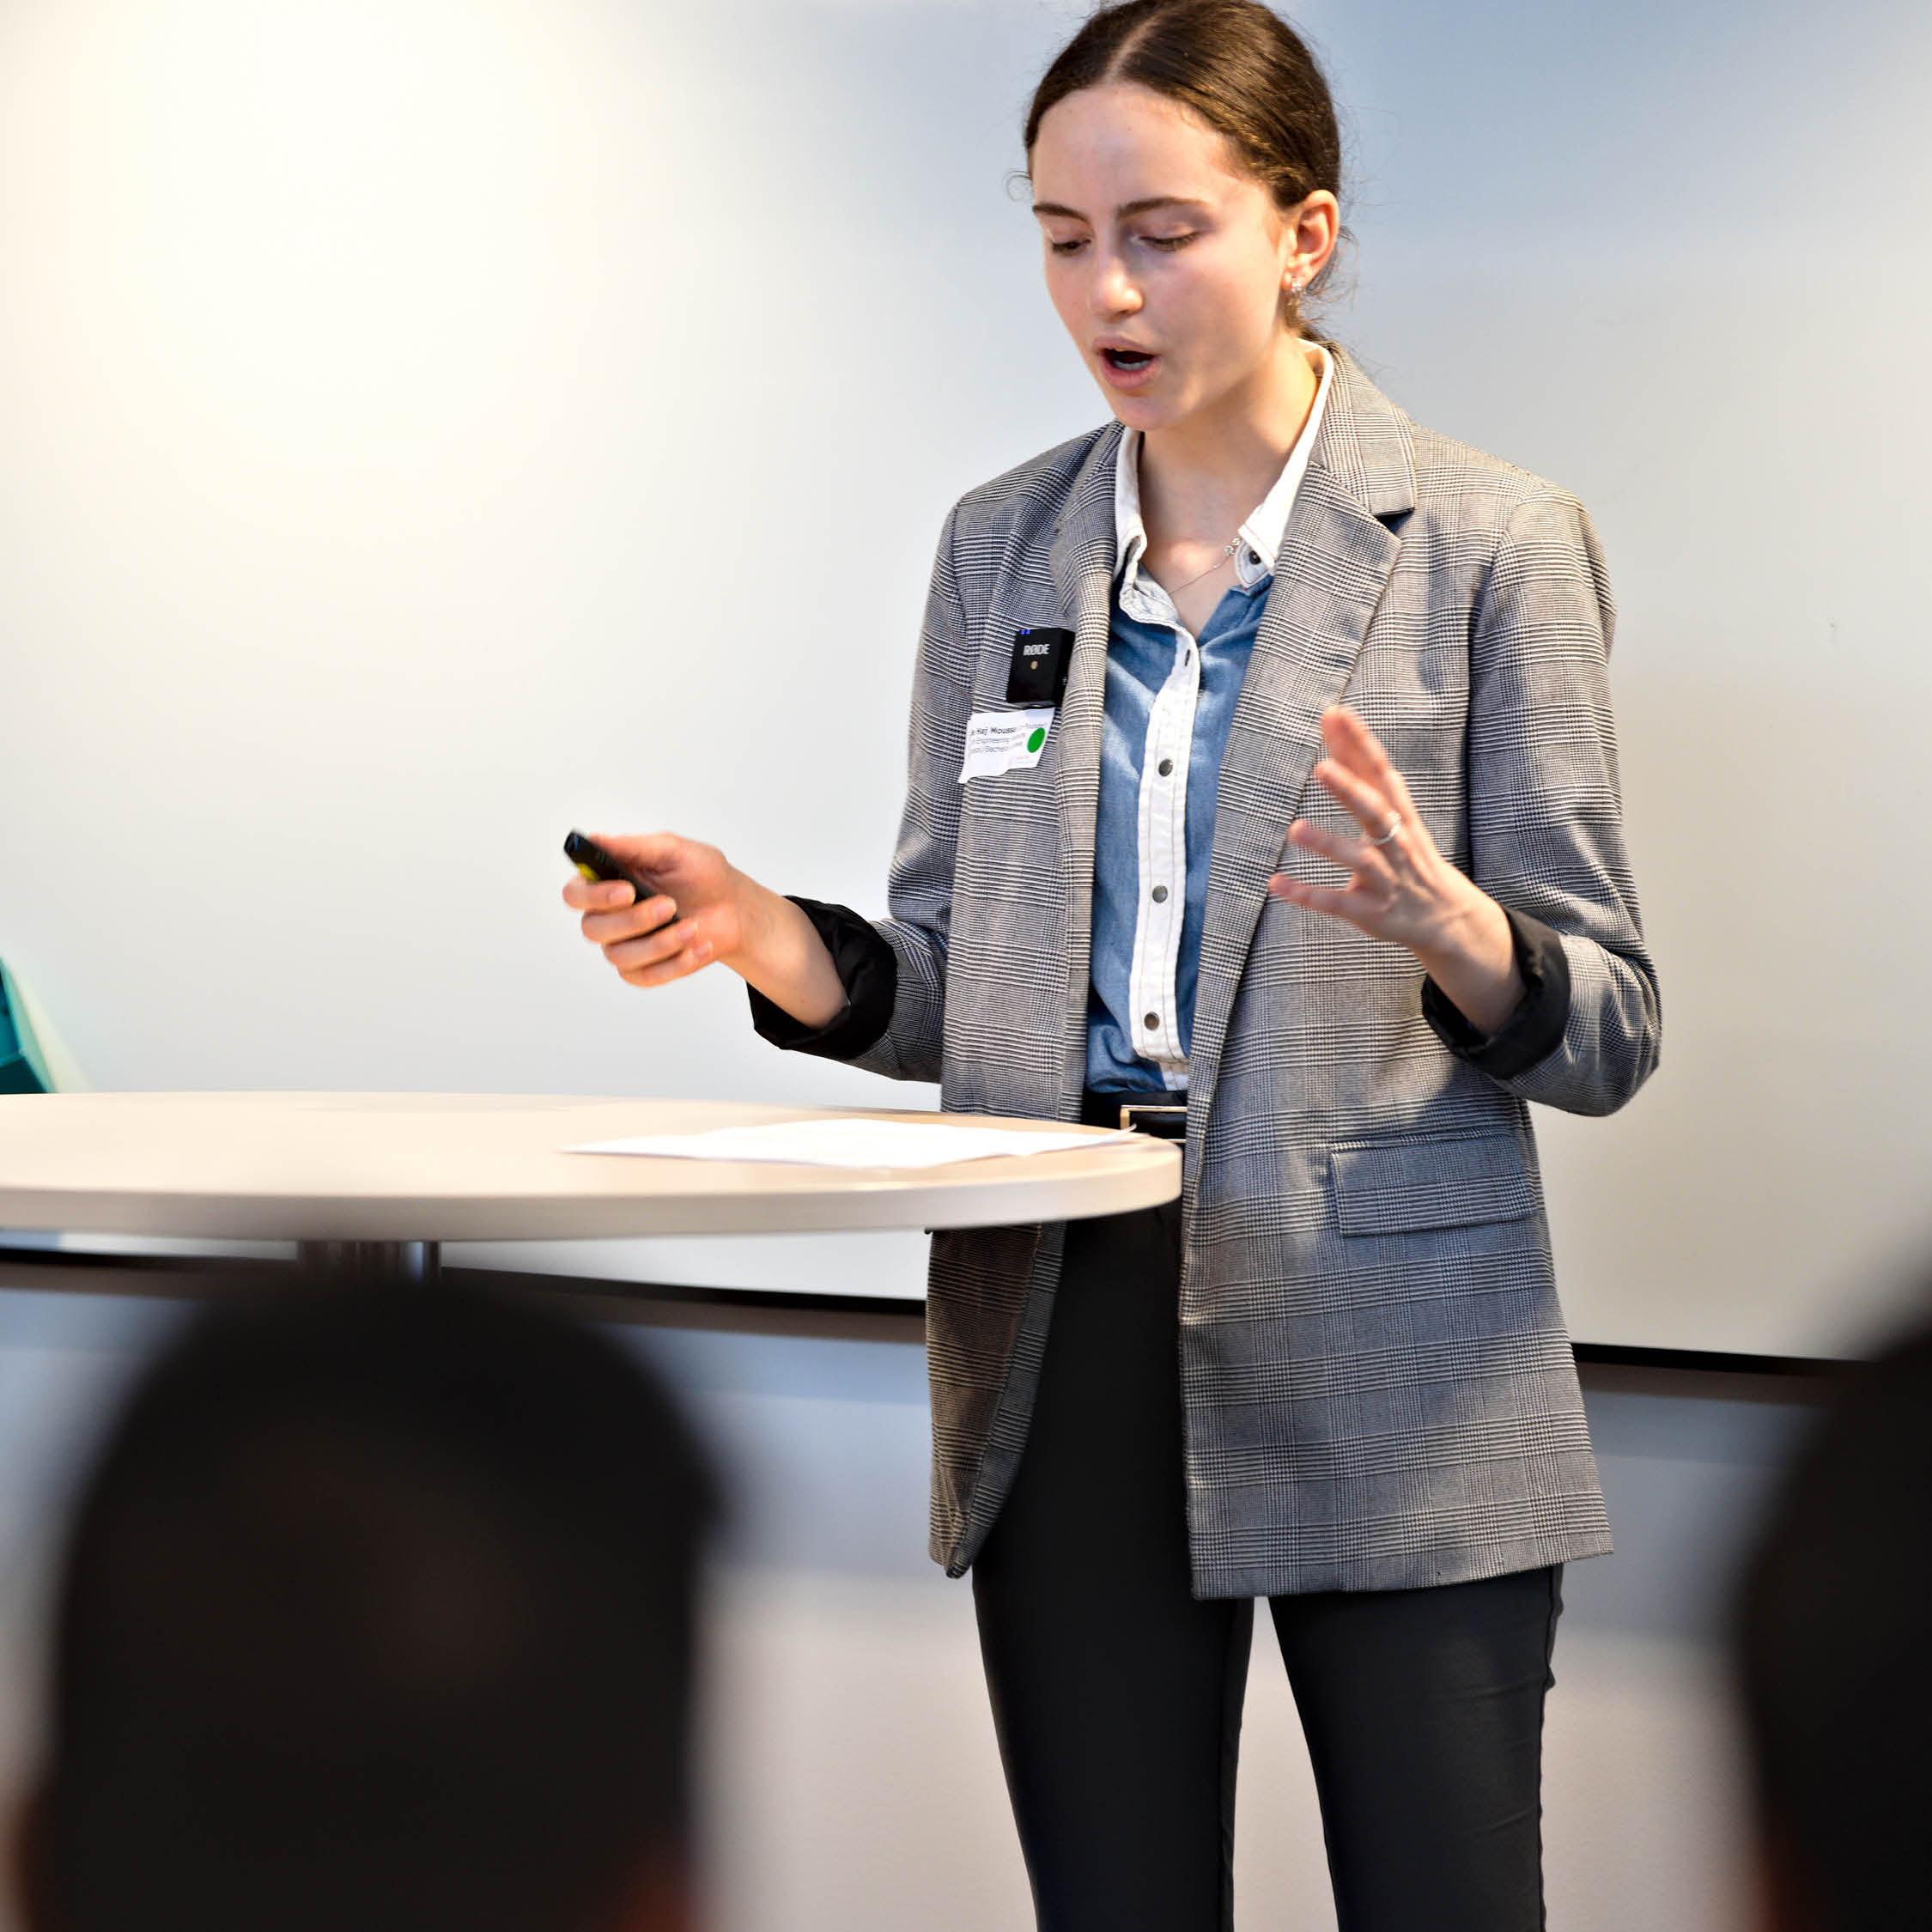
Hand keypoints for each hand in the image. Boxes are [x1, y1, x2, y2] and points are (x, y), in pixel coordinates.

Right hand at [562, 831, 743, 989]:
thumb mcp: (673, 851)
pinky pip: (645, 976)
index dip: (593, 896)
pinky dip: (676, 964)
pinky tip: (698, 947)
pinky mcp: (643, 970)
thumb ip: (633, 847)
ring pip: (619, 956)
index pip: (575, 893)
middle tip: (668, 905)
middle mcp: (608, 916)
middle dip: (633, 920)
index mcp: (607, 882)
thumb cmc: (701, 876)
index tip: (627, 890)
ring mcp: (624, 946)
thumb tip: (596, 840)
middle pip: (592, 929)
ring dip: (660, 942)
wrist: (733, 908)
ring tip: (692, 926)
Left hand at [1266, 707, 1524, 1033]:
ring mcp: (1386, 879)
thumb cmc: (1407, 853)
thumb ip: (1357, 768)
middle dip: (1351, 791)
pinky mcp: (1372, 912)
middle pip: (1376, 812)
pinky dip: (1307, 894)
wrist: (1445, 916)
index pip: (1381, 772)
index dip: (1361, 744)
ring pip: (1360, 859)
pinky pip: (1337, 903)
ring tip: (1296, 830)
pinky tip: (1276, 884)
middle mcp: (1396, 843)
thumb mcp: (1391, 811)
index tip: (1338, 715)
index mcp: (1399, 814)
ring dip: (1329, 844)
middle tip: (1321, 768)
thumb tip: (1333, 718)